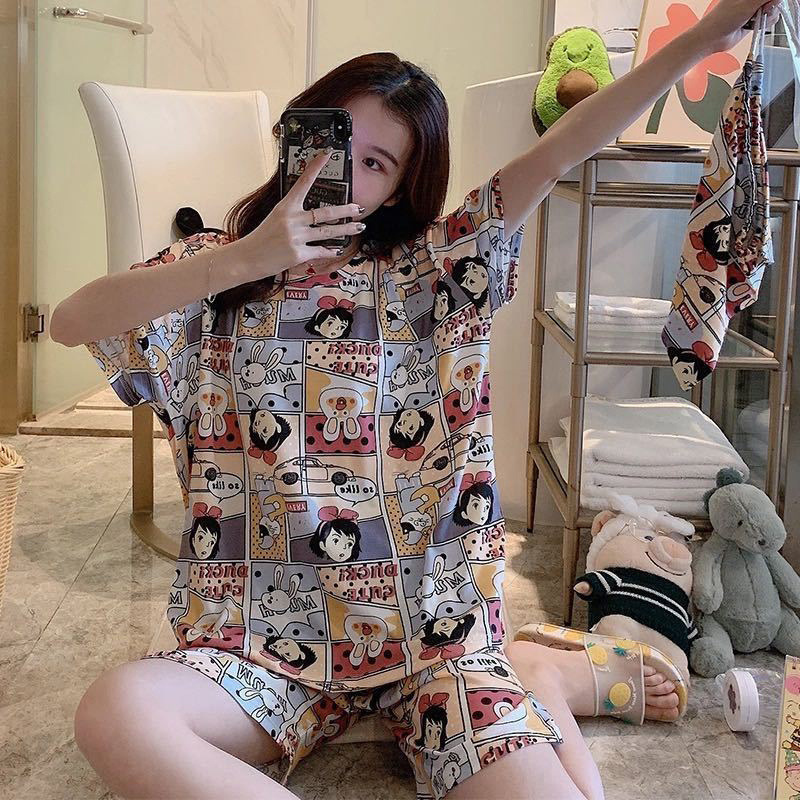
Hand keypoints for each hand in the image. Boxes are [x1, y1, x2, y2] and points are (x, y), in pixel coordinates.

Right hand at [237, 148, 363, 278]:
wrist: (247, 258)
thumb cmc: (261, 238)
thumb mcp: (276, 218)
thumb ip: (294, 214)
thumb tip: (315, 214)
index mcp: (285, 207)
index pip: (303, 182)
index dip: (316, 167)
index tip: (327, 155)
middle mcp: (292, 220)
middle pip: (326, 212)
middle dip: (346, 210)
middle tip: (358, 208)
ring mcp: (296, 237)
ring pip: (328, 232)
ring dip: (347, 230)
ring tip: (358, 226)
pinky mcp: (298, 254)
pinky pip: (320, 250)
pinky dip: (330, 250)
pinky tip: (338, 249)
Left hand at [693, 0, 781, 55]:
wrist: (713, 39)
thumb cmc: (723, 19)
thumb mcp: (747, 3)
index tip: (768, 3)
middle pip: (774, 0)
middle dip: (770, 6)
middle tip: (760, 11)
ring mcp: (754, 8)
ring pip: (773, 9)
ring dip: (767, 16)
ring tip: (753, 20)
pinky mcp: (755, 20)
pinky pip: (769, 19)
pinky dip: (765, 23)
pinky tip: (753, 25)